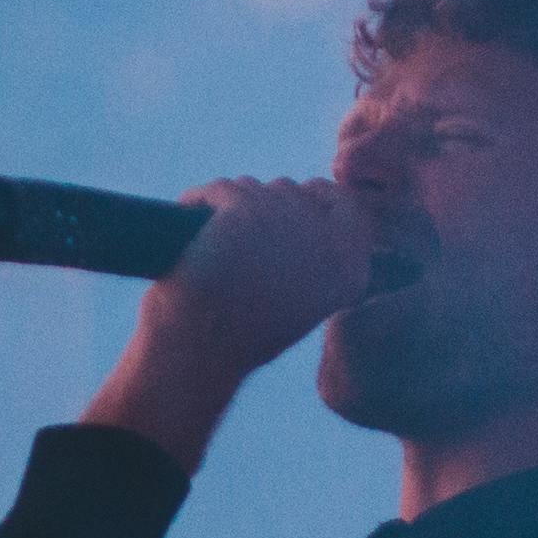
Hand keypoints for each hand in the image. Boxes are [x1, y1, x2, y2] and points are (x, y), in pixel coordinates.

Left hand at [84, 175, 381, 474]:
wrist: (203, 349)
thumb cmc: (244, 337)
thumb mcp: (302, 303)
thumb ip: (316, 260)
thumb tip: (304, 211)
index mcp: (350, 270)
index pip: (348, 207)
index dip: (319, 196)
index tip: (291, 197)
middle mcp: (328, 239)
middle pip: (292, 193)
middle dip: (260, 205)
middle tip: (232, 244)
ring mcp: (287, 217)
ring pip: (251, 189)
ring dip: (226, 208)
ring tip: (207, 249)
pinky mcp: (244, 206)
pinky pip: (216, 191)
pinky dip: (196, 203)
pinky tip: (187, 224)